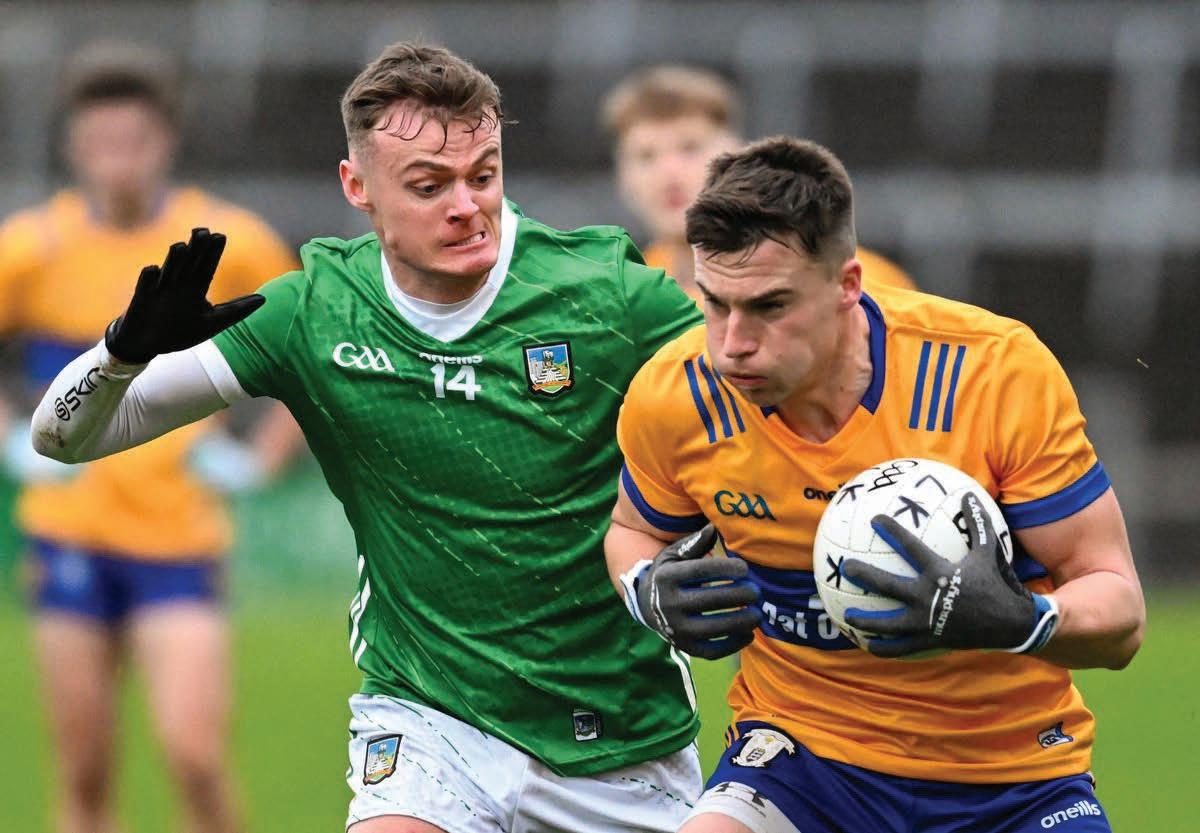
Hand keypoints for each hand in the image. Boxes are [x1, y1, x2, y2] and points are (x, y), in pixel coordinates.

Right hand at [105, 228, 263, 363]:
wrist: (148, 345)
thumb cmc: (181, 331)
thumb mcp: (213, 322)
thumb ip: (236, 310)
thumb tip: (264, 299)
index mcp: (195, 288)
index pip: (206, 267)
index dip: (213, 252)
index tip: (220, 235)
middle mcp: (178, 285)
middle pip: (189, 263)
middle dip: (195, 248)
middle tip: (202, 230)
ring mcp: (159, 291)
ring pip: (169, 271)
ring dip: (175, 260)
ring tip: (181, 246)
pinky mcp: (142, 300)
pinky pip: (145, 288)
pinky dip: (148, 279)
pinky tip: (152, 269)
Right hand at [625, 524, 761, 659]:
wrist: (646, 605)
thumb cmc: (669, 574)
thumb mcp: (675, 555)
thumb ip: (696, 543)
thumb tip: (714, 527)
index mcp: (667, 577)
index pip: (701, 571)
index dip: (726, 569)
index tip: (745, 569)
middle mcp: (668, 604)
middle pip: (710, 600)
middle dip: (739, 595)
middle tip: (756, 591)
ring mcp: (676, 628)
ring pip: (713, 628)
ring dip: (740, 621)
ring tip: (757, 614)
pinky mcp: (684, 647)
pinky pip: (712, 651)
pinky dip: (733, 645)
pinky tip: (748, 633)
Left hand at [842, 492, 1058, 656]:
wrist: (1012, 624)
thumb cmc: (997, 584)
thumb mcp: (989, 552)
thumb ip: (978, 523)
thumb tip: (968, 494)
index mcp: (940, 574)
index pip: (911, 548)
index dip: (893, 531)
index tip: (875, 520)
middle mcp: (929, 598)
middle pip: (888, 585)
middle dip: (865, 575)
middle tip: (846, 567)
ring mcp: (927, 622)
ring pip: (888, 623)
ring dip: (865, 619)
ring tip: (847, 614)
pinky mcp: (929, 640)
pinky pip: (901, 648)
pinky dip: (883, 649)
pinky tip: (867, 646)